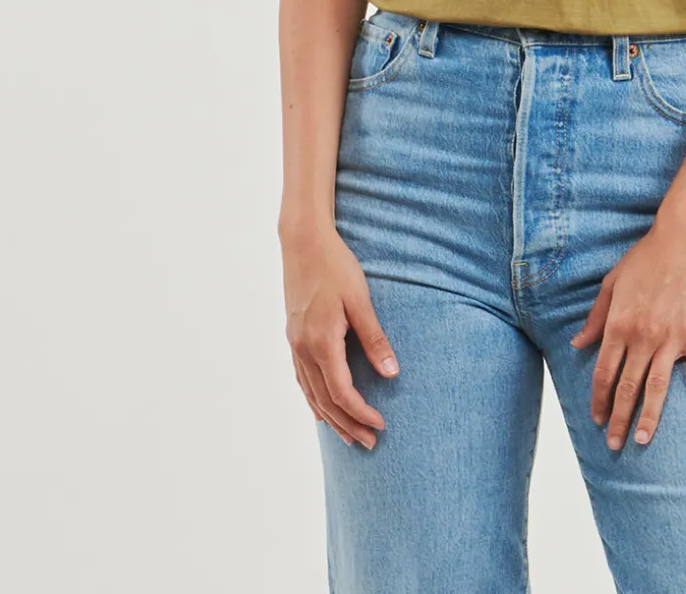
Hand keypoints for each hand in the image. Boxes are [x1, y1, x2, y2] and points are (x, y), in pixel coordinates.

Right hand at [281, 225, 399, 448]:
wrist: (303, 242)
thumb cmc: (336, 266)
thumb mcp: (360, 300)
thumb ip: (374, 338)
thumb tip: (392, 374)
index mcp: (321, 342)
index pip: (342, 392)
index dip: (361, 413)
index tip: (381, 425)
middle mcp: (303, 348)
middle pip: (325, 401)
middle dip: (348, 425)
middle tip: (370, 444)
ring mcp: (294, 344)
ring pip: (311, 394)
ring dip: (330, 418)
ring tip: (349, 437)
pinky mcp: (293, 336)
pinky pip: (302, 380)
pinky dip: (313, 400)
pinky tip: (321, 409)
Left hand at [569, 214, 685, 449]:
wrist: (682, 238)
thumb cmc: (645, 258)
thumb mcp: (612, 284)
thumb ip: (596, 318)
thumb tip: (578, 345)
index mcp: (619, 324)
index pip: (604, 372)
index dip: (599, 399)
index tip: (597, 418)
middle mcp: (643, 336)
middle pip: (628, 386)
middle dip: (619, 418)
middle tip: (614, 445)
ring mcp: (671, 337)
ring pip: (657, 387)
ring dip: (649, 417)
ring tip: (643, 440)